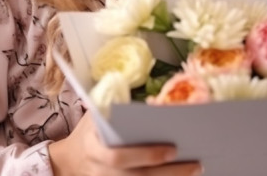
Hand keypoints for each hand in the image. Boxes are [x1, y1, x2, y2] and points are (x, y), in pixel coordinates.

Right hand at [48, 110, 201, 175]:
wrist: (70, 160)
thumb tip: (147, 97)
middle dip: (168, 173)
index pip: (118, 157)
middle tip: (196, 163)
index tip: (172, 149)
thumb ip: (114, 107)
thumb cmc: (90, 132)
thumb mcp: (95, 115)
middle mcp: (100, 171)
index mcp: (93, 148)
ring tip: (195, 170)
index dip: (145, 155)